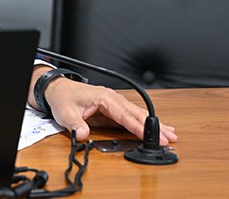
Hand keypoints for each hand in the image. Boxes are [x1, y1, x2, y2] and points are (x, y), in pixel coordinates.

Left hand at [36, 69, 177, 144]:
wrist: (57, 90)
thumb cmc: (62, 98)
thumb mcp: (65, 113)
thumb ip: (75, 124)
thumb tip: (83, 135)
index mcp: (103, 97)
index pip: (125, 114)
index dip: (139, 127)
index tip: (152, 136)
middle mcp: (112, 98)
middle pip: (136, 113)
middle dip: (154, 126)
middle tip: (170, 137)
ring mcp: (114, 103)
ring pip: (137, 114)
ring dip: (153, 124)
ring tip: (170, 134)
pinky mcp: (113, 109)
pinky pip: (132, 116)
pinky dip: (145, 122)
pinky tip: (156, 128)